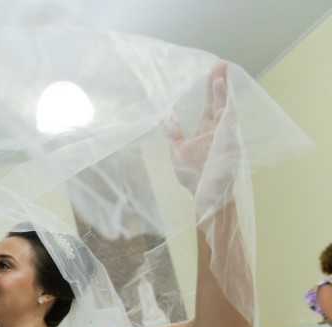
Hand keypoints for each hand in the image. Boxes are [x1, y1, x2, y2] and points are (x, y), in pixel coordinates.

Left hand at [166, 61, 231, 195]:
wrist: (203, 194)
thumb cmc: (192, 175)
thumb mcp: (177, 150)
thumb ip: (173, 132)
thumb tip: (165, 116)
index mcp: (205, 129)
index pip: (209, 103)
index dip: (210, 86)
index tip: (213, 69)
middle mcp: (217, 130)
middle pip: (219, 101)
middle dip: (219, 83)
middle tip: (221, 63)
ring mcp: (223, 137)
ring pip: (225, 111)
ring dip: (223, 96)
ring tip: (220, 78)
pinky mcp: (227, 147)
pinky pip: (229, 129)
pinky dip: (228, 116)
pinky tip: (226, 103)